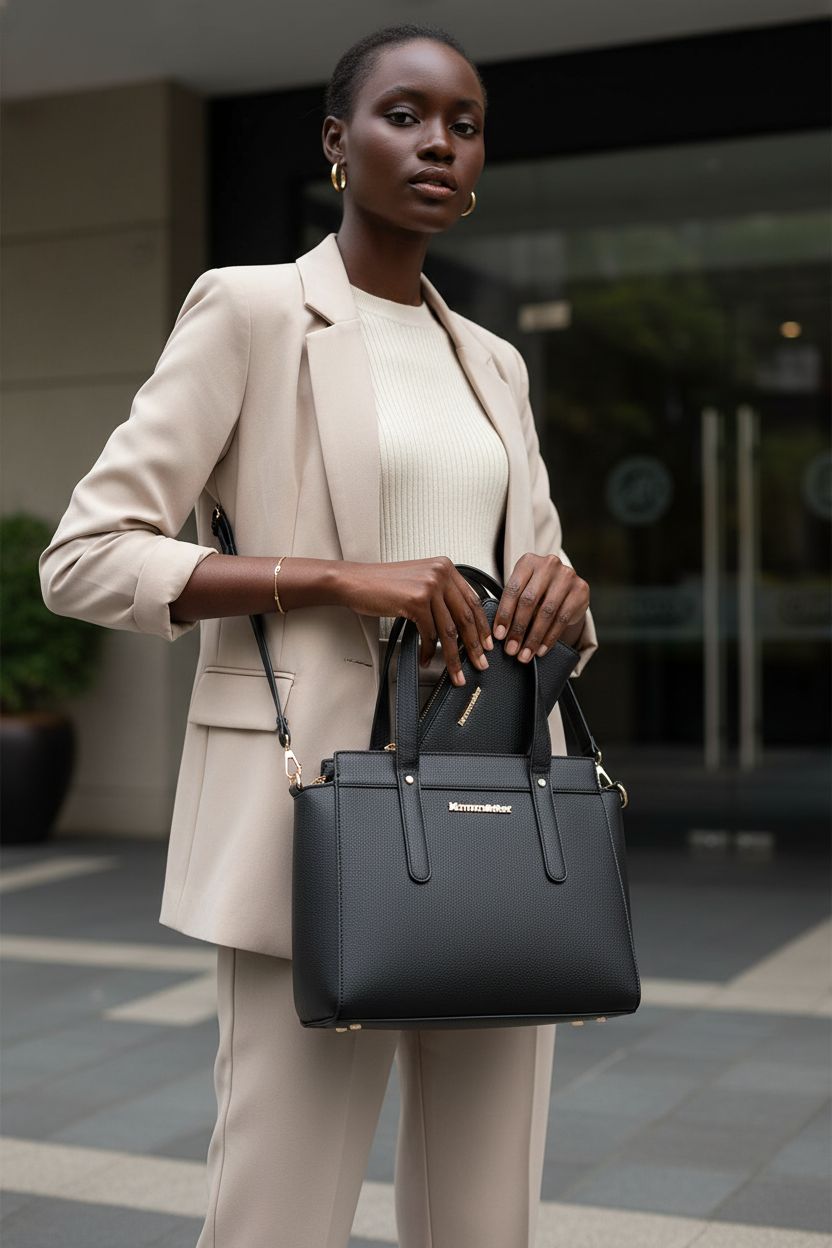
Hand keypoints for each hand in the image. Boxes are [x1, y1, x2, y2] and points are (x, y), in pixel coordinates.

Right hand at [333, 556, 494, 685]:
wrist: (355, 581)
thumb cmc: (384, 584)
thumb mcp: (419, 580)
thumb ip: (441, 594)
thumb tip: (459, 623)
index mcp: (445, 567)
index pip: (472, 600)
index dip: (482, 625)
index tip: (487, 644)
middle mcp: (441, 573)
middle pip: (465, 616)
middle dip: (475, 645)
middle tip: (480, 663)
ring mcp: (429, 585)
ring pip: (449, 629)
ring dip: (454, 656)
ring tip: (457, 673)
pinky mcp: (416, 600)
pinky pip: (429, 633)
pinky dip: (429, 650)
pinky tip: (427, 659)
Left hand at [492, 553, 588, 662]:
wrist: (566, 585)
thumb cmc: (537, 590)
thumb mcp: (524, 590)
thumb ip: (513, 605)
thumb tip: (500, 634)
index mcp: (528, 562)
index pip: (513, 590)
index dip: (505, 614)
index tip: (499, 635)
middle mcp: (549, 564)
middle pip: (529, 601)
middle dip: (518, 629)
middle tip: (511, 649)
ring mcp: (567, 576)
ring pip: (546, 612)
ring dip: (533, 638)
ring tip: (525, 654)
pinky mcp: (580, 590)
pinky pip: (562, 619)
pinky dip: (549, 638)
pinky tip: (541, 649)